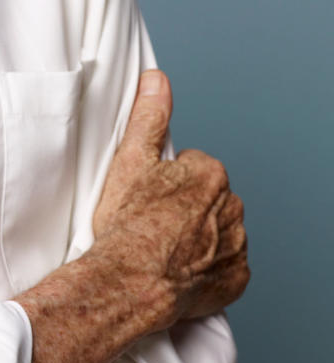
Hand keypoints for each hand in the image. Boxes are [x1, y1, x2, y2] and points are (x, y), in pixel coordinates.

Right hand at [92, 70, 248, 325]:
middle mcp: (232, 205)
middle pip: (207, 198)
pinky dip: (208, 268)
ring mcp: (237, 244)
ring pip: (218, 230)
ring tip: (164, 247)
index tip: (147, 197)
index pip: (191, 167)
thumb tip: (157, 80)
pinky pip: (225, 267)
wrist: (130, 283)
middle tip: (152, 222)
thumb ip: (149, 117)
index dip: (165, 181)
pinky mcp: (236, 278)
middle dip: (185, 207)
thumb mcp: (130, 161)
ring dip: (198, 236)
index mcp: (209, 173)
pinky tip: (180, 270)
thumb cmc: (126, 225)